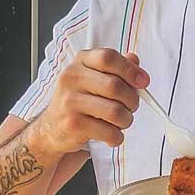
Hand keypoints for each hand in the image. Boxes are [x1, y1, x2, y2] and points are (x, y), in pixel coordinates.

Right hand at [34, 48, 148, 154]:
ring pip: (115, 111)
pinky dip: (117, 137)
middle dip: (132, 100)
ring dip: (126, 120)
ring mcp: (70, 101)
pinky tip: (111, 134)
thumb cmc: (79, 101)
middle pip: (115, 86)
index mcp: (80, 62)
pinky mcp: (73, 124)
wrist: (52, 127)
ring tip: (121, 121)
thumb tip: (135, 62)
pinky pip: (109, 132)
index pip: (108, 57)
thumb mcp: (94, 77)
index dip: (130, 69)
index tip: (143, 81)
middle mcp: (72, 78)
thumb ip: (116, 67)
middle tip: (131, 106)